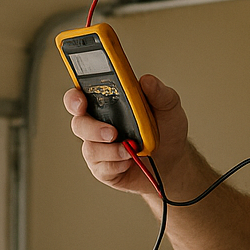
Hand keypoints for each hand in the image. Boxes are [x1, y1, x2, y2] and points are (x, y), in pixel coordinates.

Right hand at [65, 74, 189, 196]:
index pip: (79, 97)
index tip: (82, 101)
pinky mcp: (104, 169)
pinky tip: (130, 161)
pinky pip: (101, 168)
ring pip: (90, 148)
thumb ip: (159, 92)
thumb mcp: (168, 106)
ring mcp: (99, 148)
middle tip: (112, 132)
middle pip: (79, 123)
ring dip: (110, 150)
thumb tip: (147, 80)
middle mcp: (97, 125)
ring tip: (130, 150)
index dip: (74, 98)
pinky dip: (117, 164)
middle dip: (92, 128)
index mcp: (107, 104)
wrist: (175, 161)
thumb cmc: (166, 129)